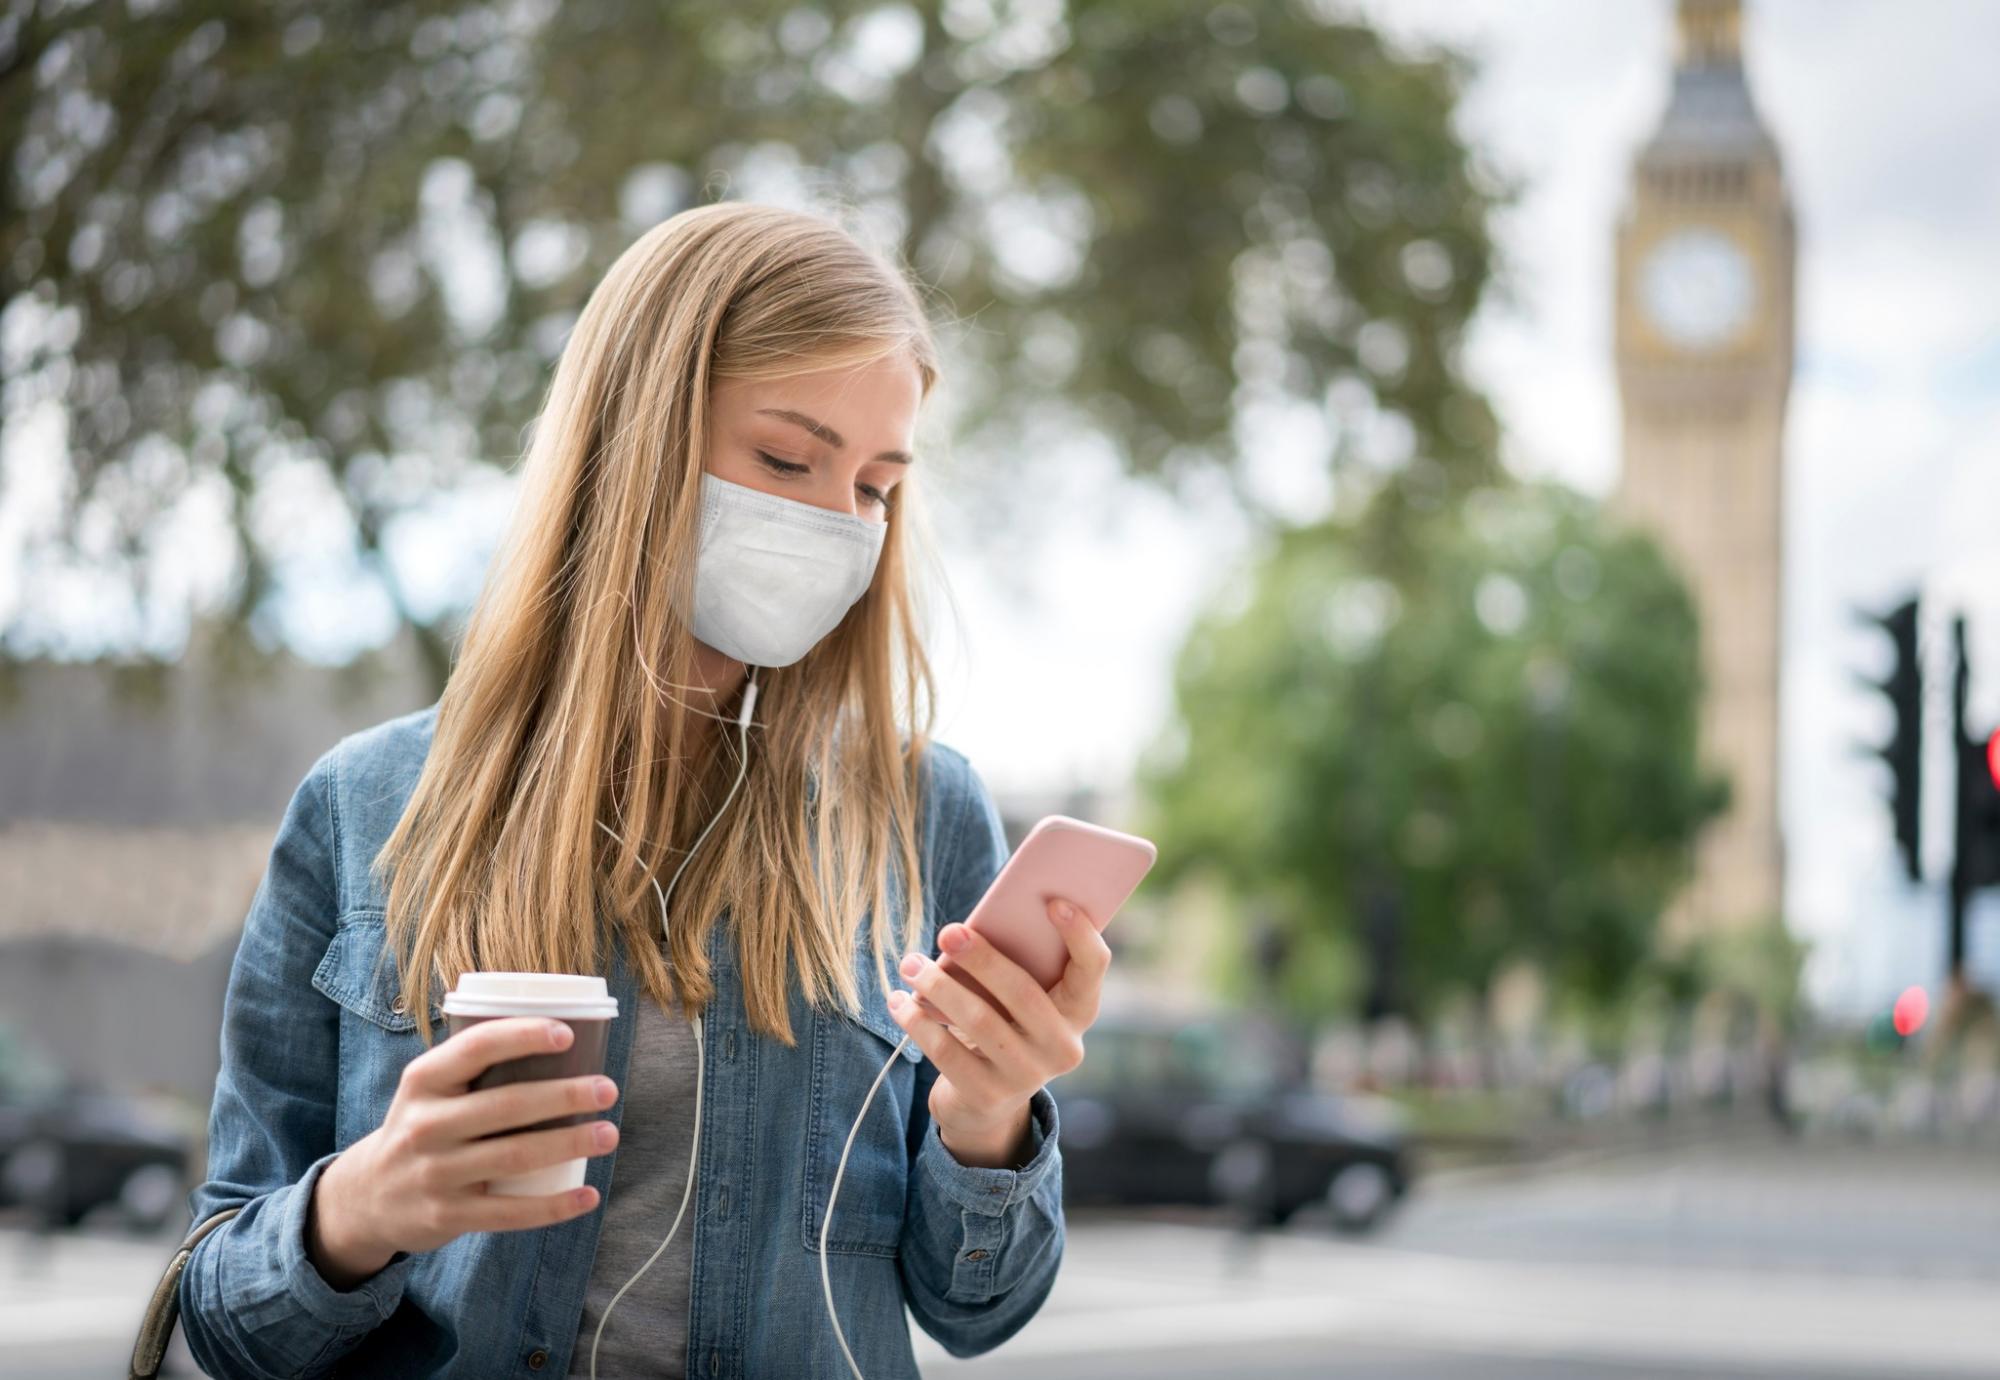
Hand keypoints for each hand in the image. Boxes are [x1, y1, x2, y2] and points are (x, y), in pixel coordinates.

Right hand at [308, 1017, 620, 1287]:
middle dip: (566, 1096)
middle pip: (508, 1105)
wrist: (367, 1196)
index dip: (524, 1036)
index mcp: (423, 1080)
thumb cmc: (423, 1127)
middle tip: (608, 1090)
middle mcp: (425, 1124)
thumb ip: (475, 1066)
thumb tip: (565, 1038)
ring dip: (569, 1144)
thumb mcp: (429, 1090)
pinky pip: (509, 1212)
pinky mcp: (446, 1215)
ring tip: (608, 1134)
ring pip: (514, 1156)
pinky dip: (553, 1206)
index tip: (568, 1034)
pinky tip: (588, 1195)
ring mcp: (435, 1173)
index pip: (476, 1047)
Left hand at [888, 895, 1111, 1168]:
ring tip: (911, 964)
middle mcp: (1062, 1047)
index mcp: (1079, 1010)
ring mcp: (1027, 1075)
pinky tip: (899, 1001)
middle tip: (947, 932)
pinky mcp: (988, 1095)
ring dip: (938, 986)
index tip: (1053, 901)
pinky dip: (918, 1022)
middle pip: (1023, 992)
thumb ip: (1016, 965)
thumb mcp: (1019, 1000)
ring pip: (979, 1020)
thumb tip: (971, 928)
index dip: (1080, 934)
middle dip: (982, 958)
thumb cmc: (1003, 1024)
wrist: (985, 1102)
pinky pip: (947, 1051)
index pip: (1093, 967)